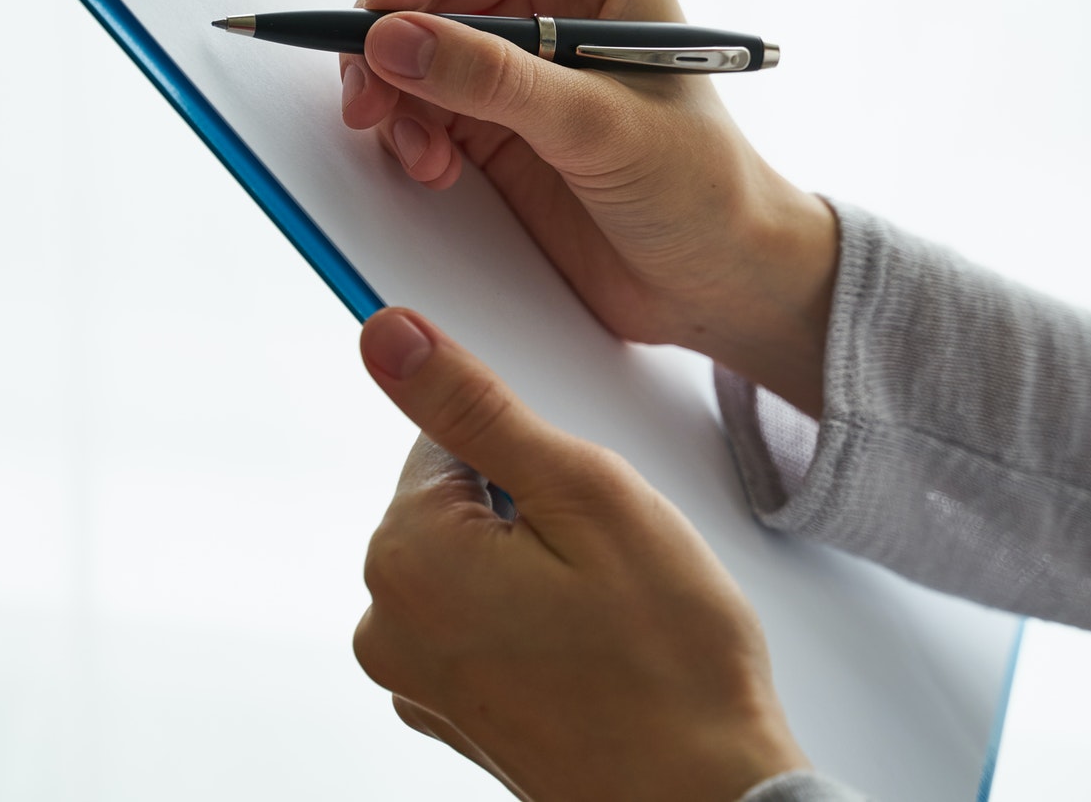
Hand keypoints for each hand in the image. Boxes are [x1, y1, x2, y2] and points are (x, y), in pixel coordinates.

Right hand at [340, 0, 835, 414]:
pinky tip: (434, 169)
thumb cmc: (700, 184)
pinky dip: (401, 129)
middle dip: (386, 28)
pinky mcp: (482, 112)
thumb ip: (495, 80)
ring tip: (413, 147)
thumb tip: (394, 38)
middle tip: (373, 91)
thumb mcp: (600, 125)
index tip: (389, 6)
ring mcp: (508, 51)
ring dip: (387, 86)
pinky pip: (407, 95)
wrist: (712, 275)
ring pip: (402, 32)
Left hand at [351, 308, 808, 800]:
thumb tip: (386, 335)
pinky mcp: (454, 712)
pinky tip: (594, 653)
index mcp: (406, 557)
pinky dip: (537, 622)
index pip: (449, 436)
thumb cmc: (667, 664)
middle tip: (608, 567)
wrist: (704, 801)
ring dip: (540, 567)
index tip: (582, 508)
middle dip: (537, 512)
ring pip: (479, 560)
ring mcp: (417, 679)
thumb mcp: (585, 493)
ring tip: (606, 617)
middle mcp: (387, 623)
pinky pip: (486, 622)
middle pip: (460, 500)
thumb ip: (476, 406)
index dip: (536, 458)